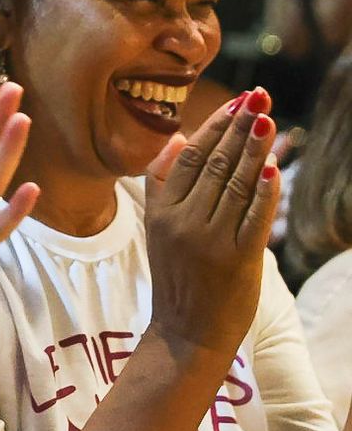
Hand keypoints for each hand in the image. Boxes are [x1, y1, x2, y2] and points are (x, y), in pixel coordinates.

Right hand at [145, 87, 279, 358]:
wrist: (186, 332)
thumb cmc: (177, 278)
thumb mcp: (158, 229)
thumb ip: (164, 184)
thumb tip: (180, 137)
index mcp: (160, 213)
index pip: (187, 158)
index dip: (213, 127)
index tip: (235, 103)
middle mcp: (182, 222)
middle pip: (213, 164)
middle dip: (239, 127)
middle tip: (258, 97)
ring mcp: (209, 240)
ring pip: (234, 184)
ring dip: (254, 149)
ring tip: (268, 119)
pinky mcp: (237, 259)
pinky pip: (253, 217)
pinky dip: (264, 190)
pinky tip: (272, 165)